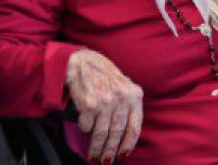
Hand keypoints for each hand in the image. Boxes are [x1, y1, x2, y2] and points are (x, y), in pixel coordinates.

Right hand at [65, 47, 142, 161]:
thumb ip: (128, 106)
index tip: (123, 155)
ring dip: (96, 148)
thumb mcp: (124, 86)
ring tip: (94, 156)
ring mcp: (105, 101)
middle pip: (117, 133)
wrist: (83, 62)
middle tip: (106, 161)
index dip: (128, 144)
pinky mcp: (89, 104)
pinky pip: (86, 126)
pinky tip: (85, 127)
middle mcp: (122, 98)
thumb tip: (126, 136)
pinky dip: (85, 129)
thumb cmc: (104, 76)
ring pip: (101, 134)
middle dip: (110, 151)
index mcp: (134, 95)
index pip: (135, 127)